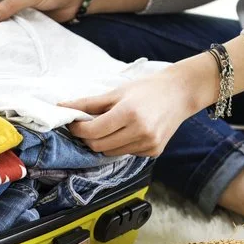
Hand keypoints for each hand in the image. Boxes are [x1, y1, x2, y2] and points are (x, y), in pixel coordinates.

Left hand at [61, 59, 217, 157]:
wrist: (180, 93)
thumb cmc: (147, 89)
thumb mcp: (116, 92)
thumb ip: (88, 103)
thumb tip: (62, 107)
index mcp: (129, 113)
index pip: (93, 131)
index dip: (78, 129)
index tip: (73, 122)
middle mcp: (140, 131)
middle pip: (99, 146)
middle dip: (87, 138)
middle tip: (86, 126)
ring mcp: (148, 144)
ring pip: (111, 153)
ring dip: (103, 143)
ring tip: (108, 127)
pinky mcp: (154, 152)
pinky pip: (127, 154)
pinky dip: (120, 145)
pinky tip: (127, 132)